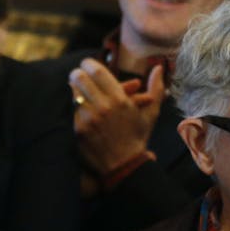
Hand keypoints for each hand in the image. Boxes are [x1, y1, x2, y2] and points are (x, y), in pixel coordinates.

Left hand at [72, 60, 163, 175]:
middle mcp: (103, 107)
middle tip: (77, 74)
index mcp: (119, 100)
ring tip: (74, 87)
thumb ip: (155, 89)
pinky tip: (74, 104)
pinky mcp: (78, 130)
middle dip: (77, 73)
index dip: (89, 64)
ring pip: (73, 93)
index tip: (87, 64)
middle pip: (80, 79)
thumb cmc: (137, 138)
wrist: (124, 166)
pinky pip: (70, 110)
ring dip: (73, 89)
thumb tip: (159, 68)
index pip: (97, 72)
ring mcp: (89, 119)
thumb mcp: (150, 114)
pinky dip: (71, 105)